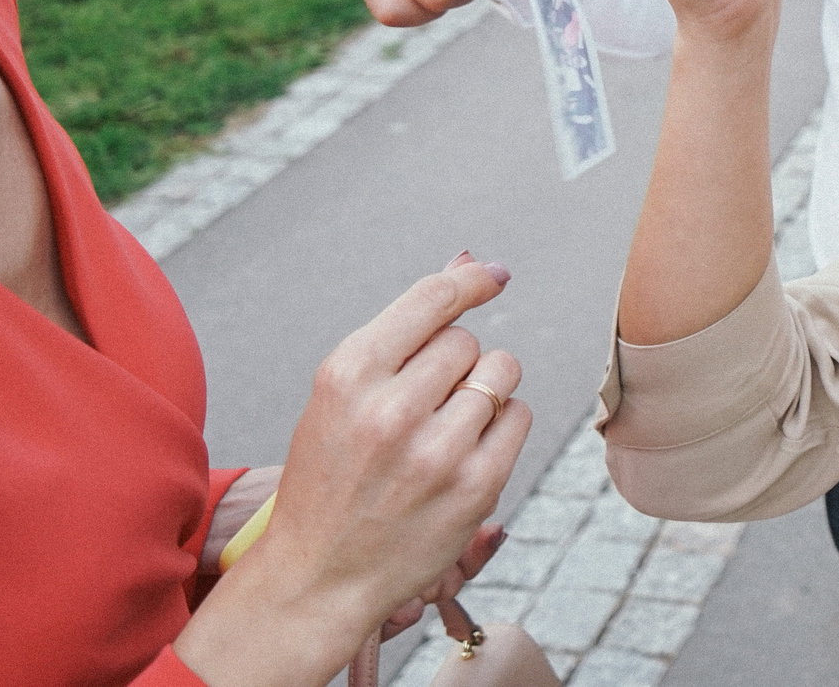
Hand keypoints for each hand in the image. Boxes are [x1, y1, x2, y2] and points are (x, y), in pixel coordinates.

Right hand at [174, 254, 529, 685]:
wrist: (318, 577)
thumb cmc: (331, 476)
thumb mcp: (341, 397)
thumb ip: (404, 331)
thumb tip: (468, 262)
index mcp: (347, 376)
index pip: (432, 300)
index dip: (470, 281)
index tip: (494, 277)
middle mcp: (391, 410)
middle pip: (468, 341)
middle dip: (455, 365)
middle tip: (421, 407)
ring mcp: (436, 452)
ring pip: (501, 371)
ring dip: (485, 390)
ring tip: (445, 427)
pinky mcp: (476, 487)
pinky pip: (520, 416)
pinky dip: (502, 427)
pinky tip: (465, 453)